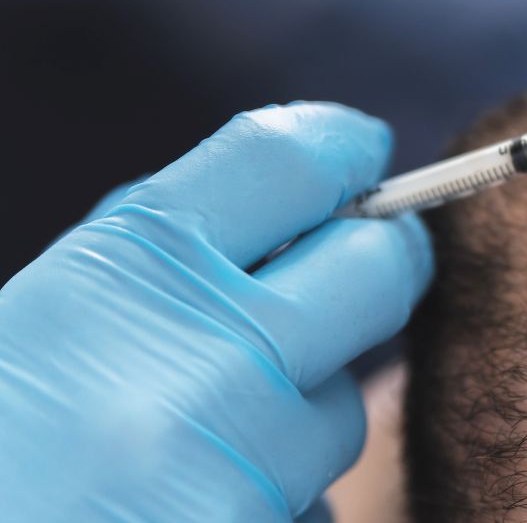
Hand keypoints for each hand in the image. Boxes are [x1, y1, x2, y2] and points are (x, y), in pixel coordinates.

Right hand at [0, 103, 432, 521]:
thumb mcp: (34, 320)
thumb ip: (156, 268)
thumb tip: (300, 216)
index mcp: (125, 269)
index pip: (289, 161)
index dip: (341, 149)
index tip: (360, 155)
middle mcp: (207, 357)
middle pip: (379, 270)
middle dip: (381, 261)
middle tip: (367, 264)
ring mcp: (245, 468)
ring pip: (342, 411)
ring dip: (299, 412)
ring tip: (198, 439)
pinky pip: (311, 508)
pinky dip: (272, 503)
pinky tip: (187, 509)